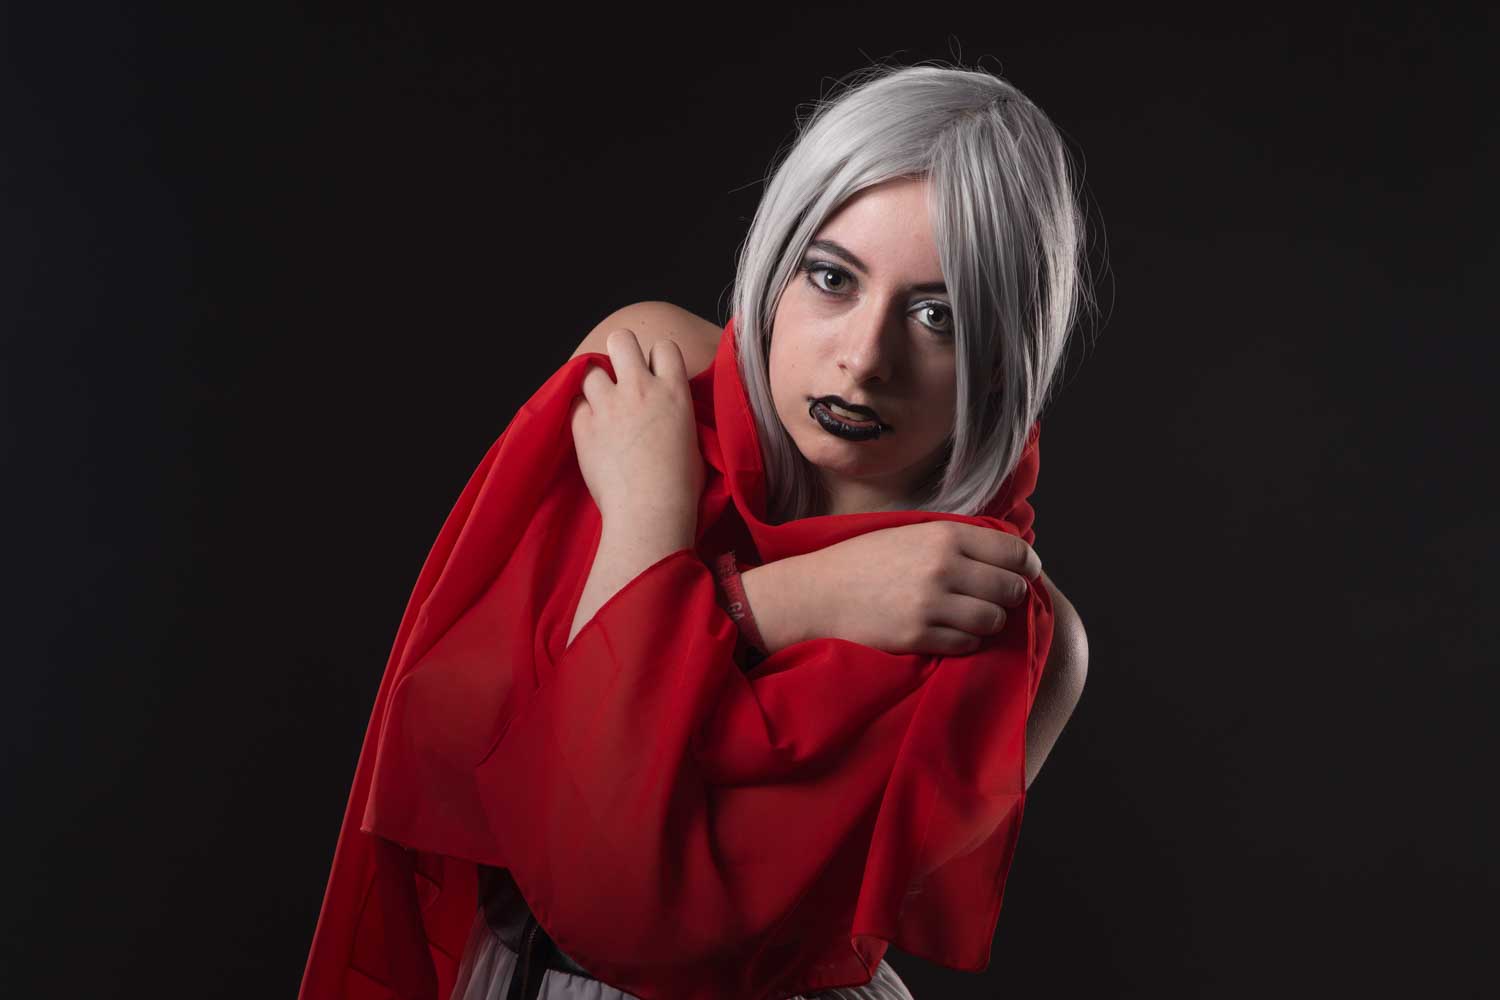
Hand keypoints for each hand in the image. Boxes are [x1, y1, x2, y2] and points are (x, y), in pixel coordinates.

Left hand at [569, 328, 704, 530]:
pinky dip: (583, 413)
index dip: (657, 359)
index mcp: (674, 392)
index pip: (663, 347)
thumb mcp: (694, 439)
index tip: (655, 377)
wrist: (649, 512)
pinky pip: (576, 404)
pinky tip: (592, 430)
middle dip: (620, 352)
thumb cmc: (681, 486)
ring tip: (603, 404)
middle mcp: (640, 389)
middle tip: (622, 376)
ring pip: (591, 369)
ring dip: (597, 384)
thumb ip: (677, 412)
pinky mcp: (583, 427)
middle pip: (621, 339)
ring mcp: (608, 406)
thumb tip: (669, 411)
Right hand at [803, 520, 1042, 655]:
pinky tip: (952, 631)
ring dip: (989, 621)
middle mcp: (943, 567)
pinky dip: (967, 640)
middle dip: (1010, 595)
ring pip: (993, 620)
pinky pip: (967, 643)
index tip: (1025, 573)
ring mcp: (931, 604)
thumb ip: (956, 539)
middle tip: (999, 598)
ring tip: (974, 617)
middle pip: (1009, 588)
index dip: (1027, 565)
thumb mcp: (911, 533)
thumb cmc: (864, 561)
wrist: (818, 593)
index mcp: (945, 535)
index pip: (1013, 551)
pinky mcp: (918, 636)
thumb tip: (1006, 552)